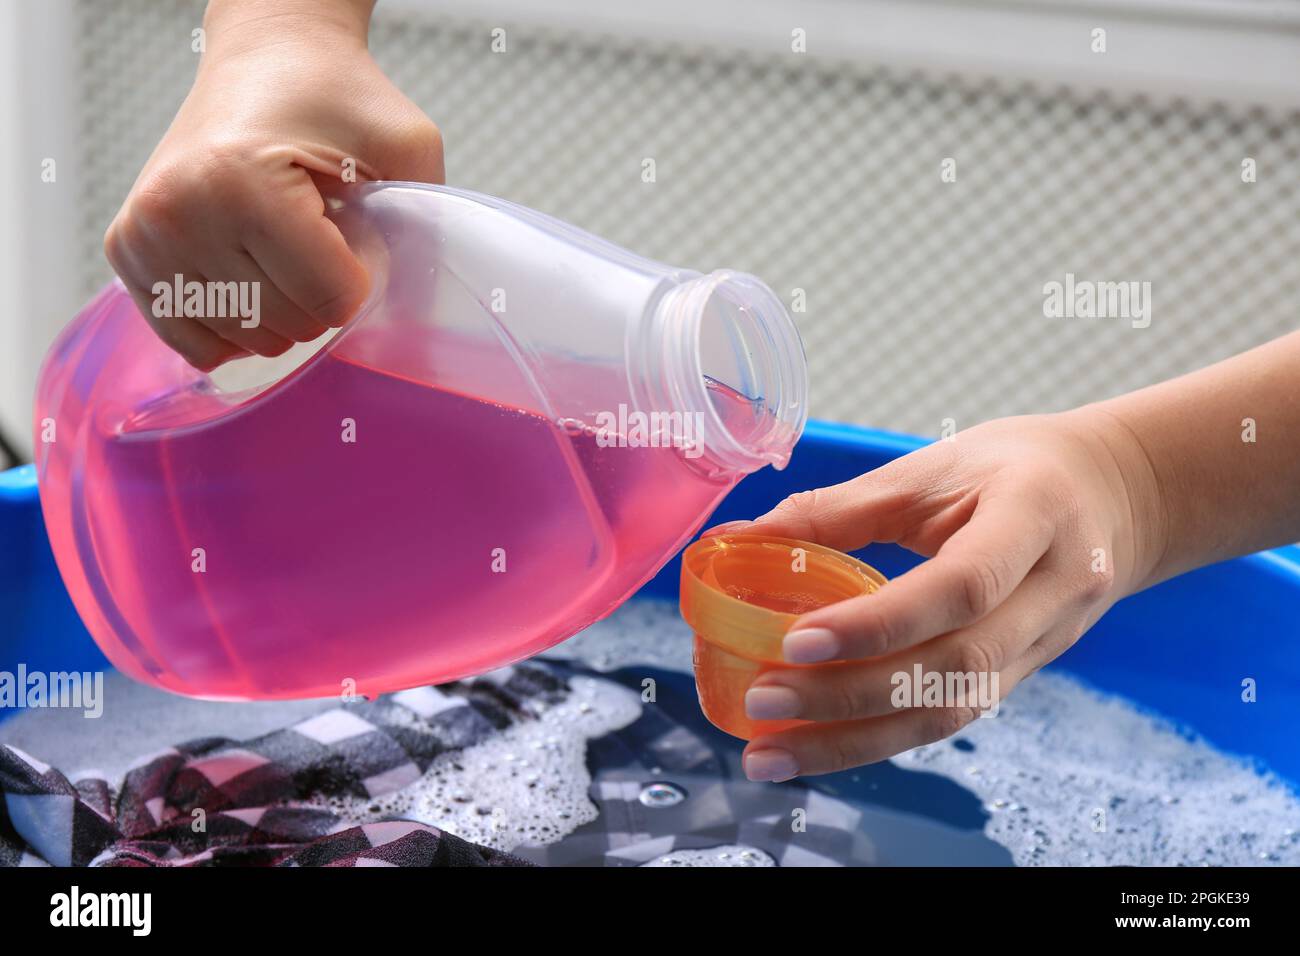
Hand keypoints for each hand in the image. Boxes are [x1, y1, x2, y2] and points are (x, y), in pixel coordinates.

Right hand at [104, 2, 443, 369]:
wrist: (268, 58)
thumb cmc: (336, 99)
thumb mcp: (406, 145)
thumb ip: (427, 225)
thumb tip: (419, 320)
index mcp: (241, 182)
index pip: (329, 300)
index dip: (360, 278)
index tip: (353, 232)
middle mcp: (179, 210)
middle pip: (288, 325)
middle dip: (321, 295)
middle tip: (317, 235)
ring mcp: (144, 234)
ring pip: (246, 338)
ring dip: (280, 309)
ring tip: (280, 246)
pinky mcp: (127, 250)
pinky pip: (193, 340)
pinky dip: (233, 324)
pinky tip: (249, 278)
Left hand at [707, 409, 1166, 780]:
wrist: (1114, 497)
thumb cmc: (1014, 469)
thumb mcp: (933, 467)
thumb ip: (840, 507)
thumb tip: (740, 538)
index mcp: (1036, 519)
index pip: (963, 586)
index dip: (879, 623)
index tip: (794, 641)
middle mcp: (1053, 594)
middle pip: (955, 667)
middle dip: (851, 695)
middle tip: (762, 701)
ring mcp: (1044, 646)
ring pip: (952, 712)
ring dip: (854, 742)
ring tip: (770, 754)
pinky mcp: (1021, 677)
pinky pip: (949, 718)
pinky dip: (879, 738)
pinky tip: (816, 748)